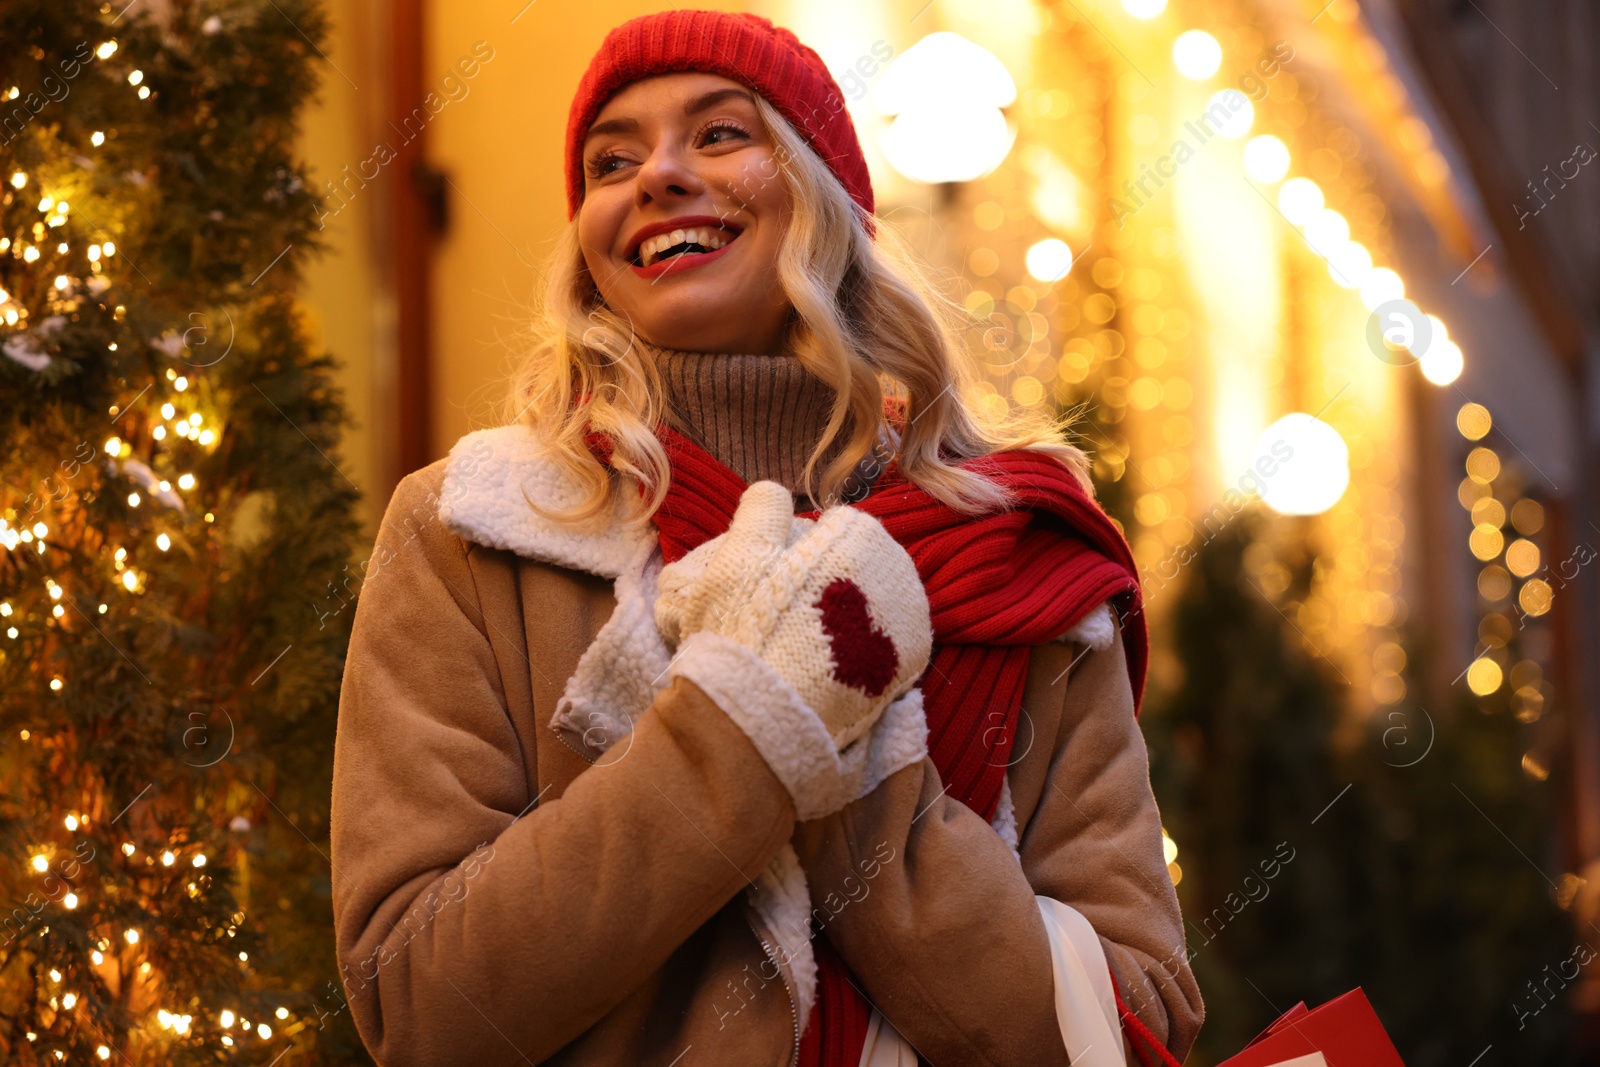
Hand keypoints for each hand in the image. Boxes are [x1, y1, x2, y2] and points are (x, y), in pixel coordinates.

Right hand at [656, 481, 931, 748]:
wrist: (772, 711)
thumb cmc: (750, 626)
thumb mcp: (740, 552)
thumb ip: (762, 506)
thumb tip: (774, 489)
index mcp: (861, 532)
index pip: (830, 528)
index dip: (797, 554)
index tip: (776, 586)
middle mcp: (898, 567)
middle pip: (857, 565)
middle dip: (830, 583)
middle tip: (790, 619)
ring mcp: (912, 616)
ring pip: (874, 603)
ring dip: (849, 616)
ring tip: (811, 646)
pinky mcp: (916, 661)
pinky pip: (888, 642)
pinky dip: (867, 649)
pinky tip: (837, 665)